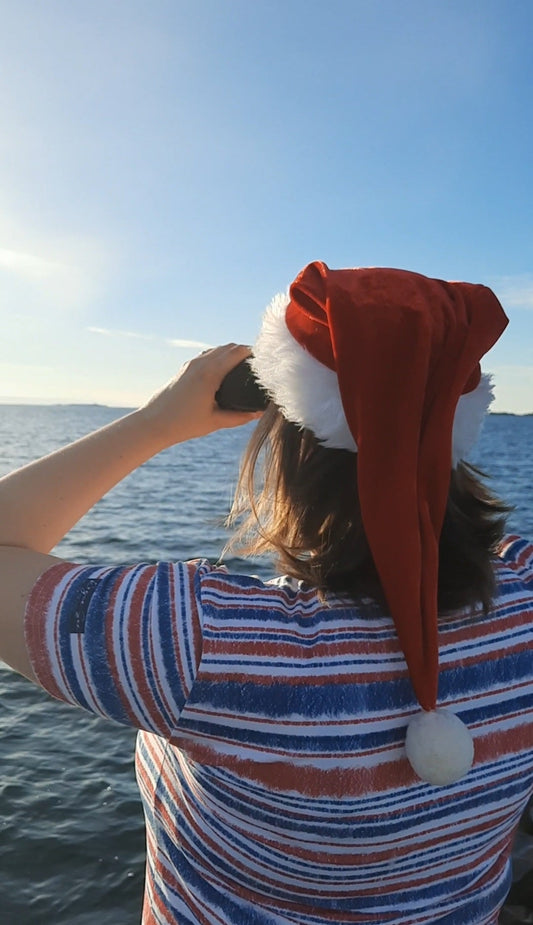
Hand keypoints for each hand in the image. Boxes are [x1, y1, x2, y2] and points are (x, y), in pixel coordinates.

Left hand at [139, 343, 262, 447]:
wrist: (153, 423)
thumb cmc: (183, 424)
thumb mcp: (215, 422)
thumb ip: (240, 417)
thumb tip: (258, 413)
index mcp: (210, 373)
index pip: (237, 352)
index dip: (254, 353)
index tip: (266, 360)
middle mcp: (200, 363)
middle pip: (229, 347)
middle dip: (245, 352)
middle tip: (259, 364)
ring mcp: (191, 364)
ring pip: (217, 349)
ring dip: (231, 353)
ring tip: (244, 365)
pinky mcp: (185, 368)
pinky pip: (207, 355)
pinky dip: (219, 357)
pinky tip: (224, 369)